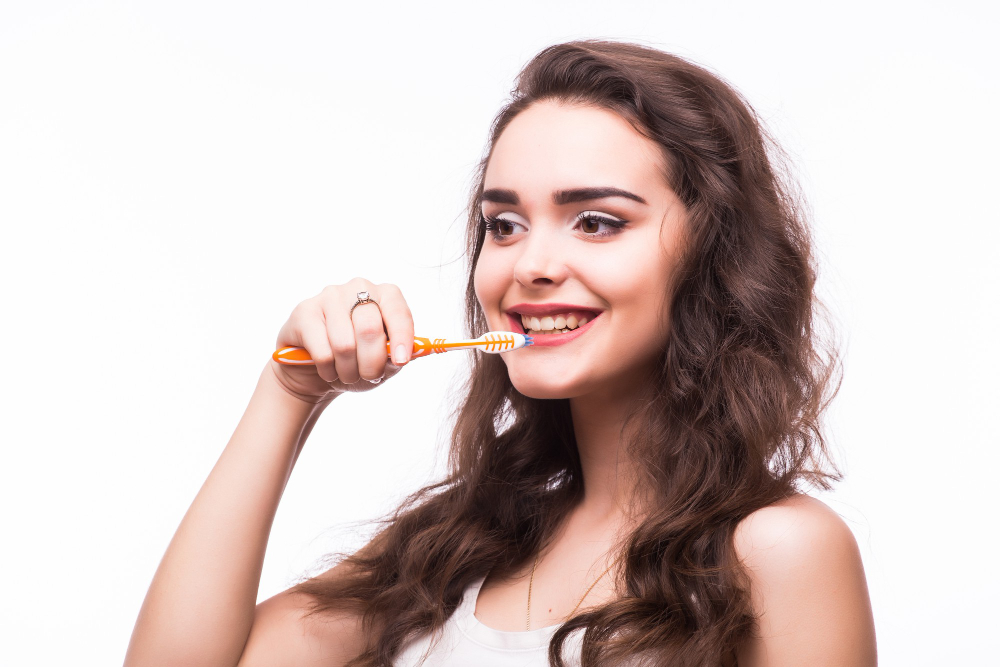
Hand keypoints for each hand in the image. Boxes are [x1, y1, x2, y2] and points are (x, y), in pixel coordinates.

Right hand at [267, 279, 414, 402]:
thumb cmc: (357, 361)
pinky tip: (328, 370)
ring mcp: (329, 296)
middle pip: (369, 329)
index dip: (402, 337)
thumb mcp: (383, 362)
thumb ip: (396, 356)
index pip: (398, 311)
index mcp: (384, 294)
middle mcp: (357, 287)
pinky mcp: (305, 311)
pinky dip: (328, 371)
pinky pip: (322, 352)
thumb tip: (402, 356)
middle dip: (372, 363)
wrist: (316, 369)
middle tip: (369, 376)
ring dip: (348, 371)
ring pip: (344, 344)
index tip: (401, 361)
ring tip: (347, 374)